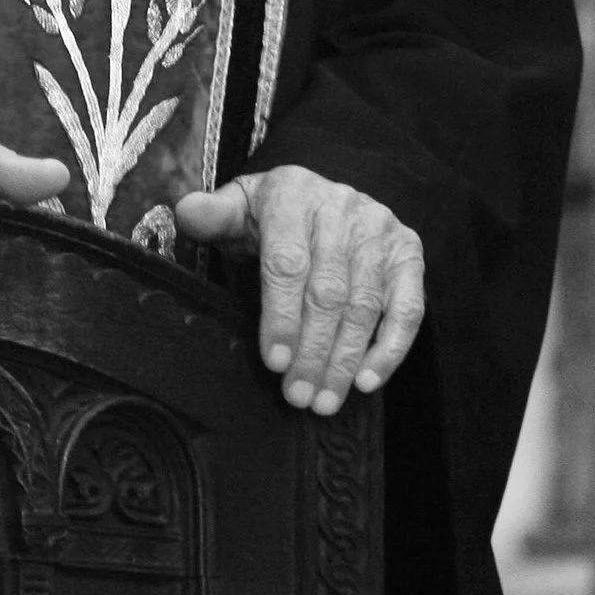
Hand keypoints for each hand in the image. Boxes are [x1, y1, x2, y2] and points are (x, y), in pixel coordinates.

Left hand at [175, 165, 425, 410]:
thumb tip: (187, 211)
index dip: (281, 316)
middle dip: (313, 351)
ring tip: (325, 400)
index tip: (275, 363)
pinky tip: (368, 381)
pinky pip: (408, 307)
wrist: (320, 196)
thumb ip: (211, 215)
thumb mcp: (237, 209)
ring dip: (346, 360)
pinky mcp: (408, 252)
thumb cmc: (270, 216)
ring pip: (366, 305)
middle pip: (329, 291)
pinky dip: (391, 348)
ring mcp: (380, 229)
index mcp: (293, 193)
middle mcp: (342, 206)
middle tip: (298, 396)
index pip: (288, 262)